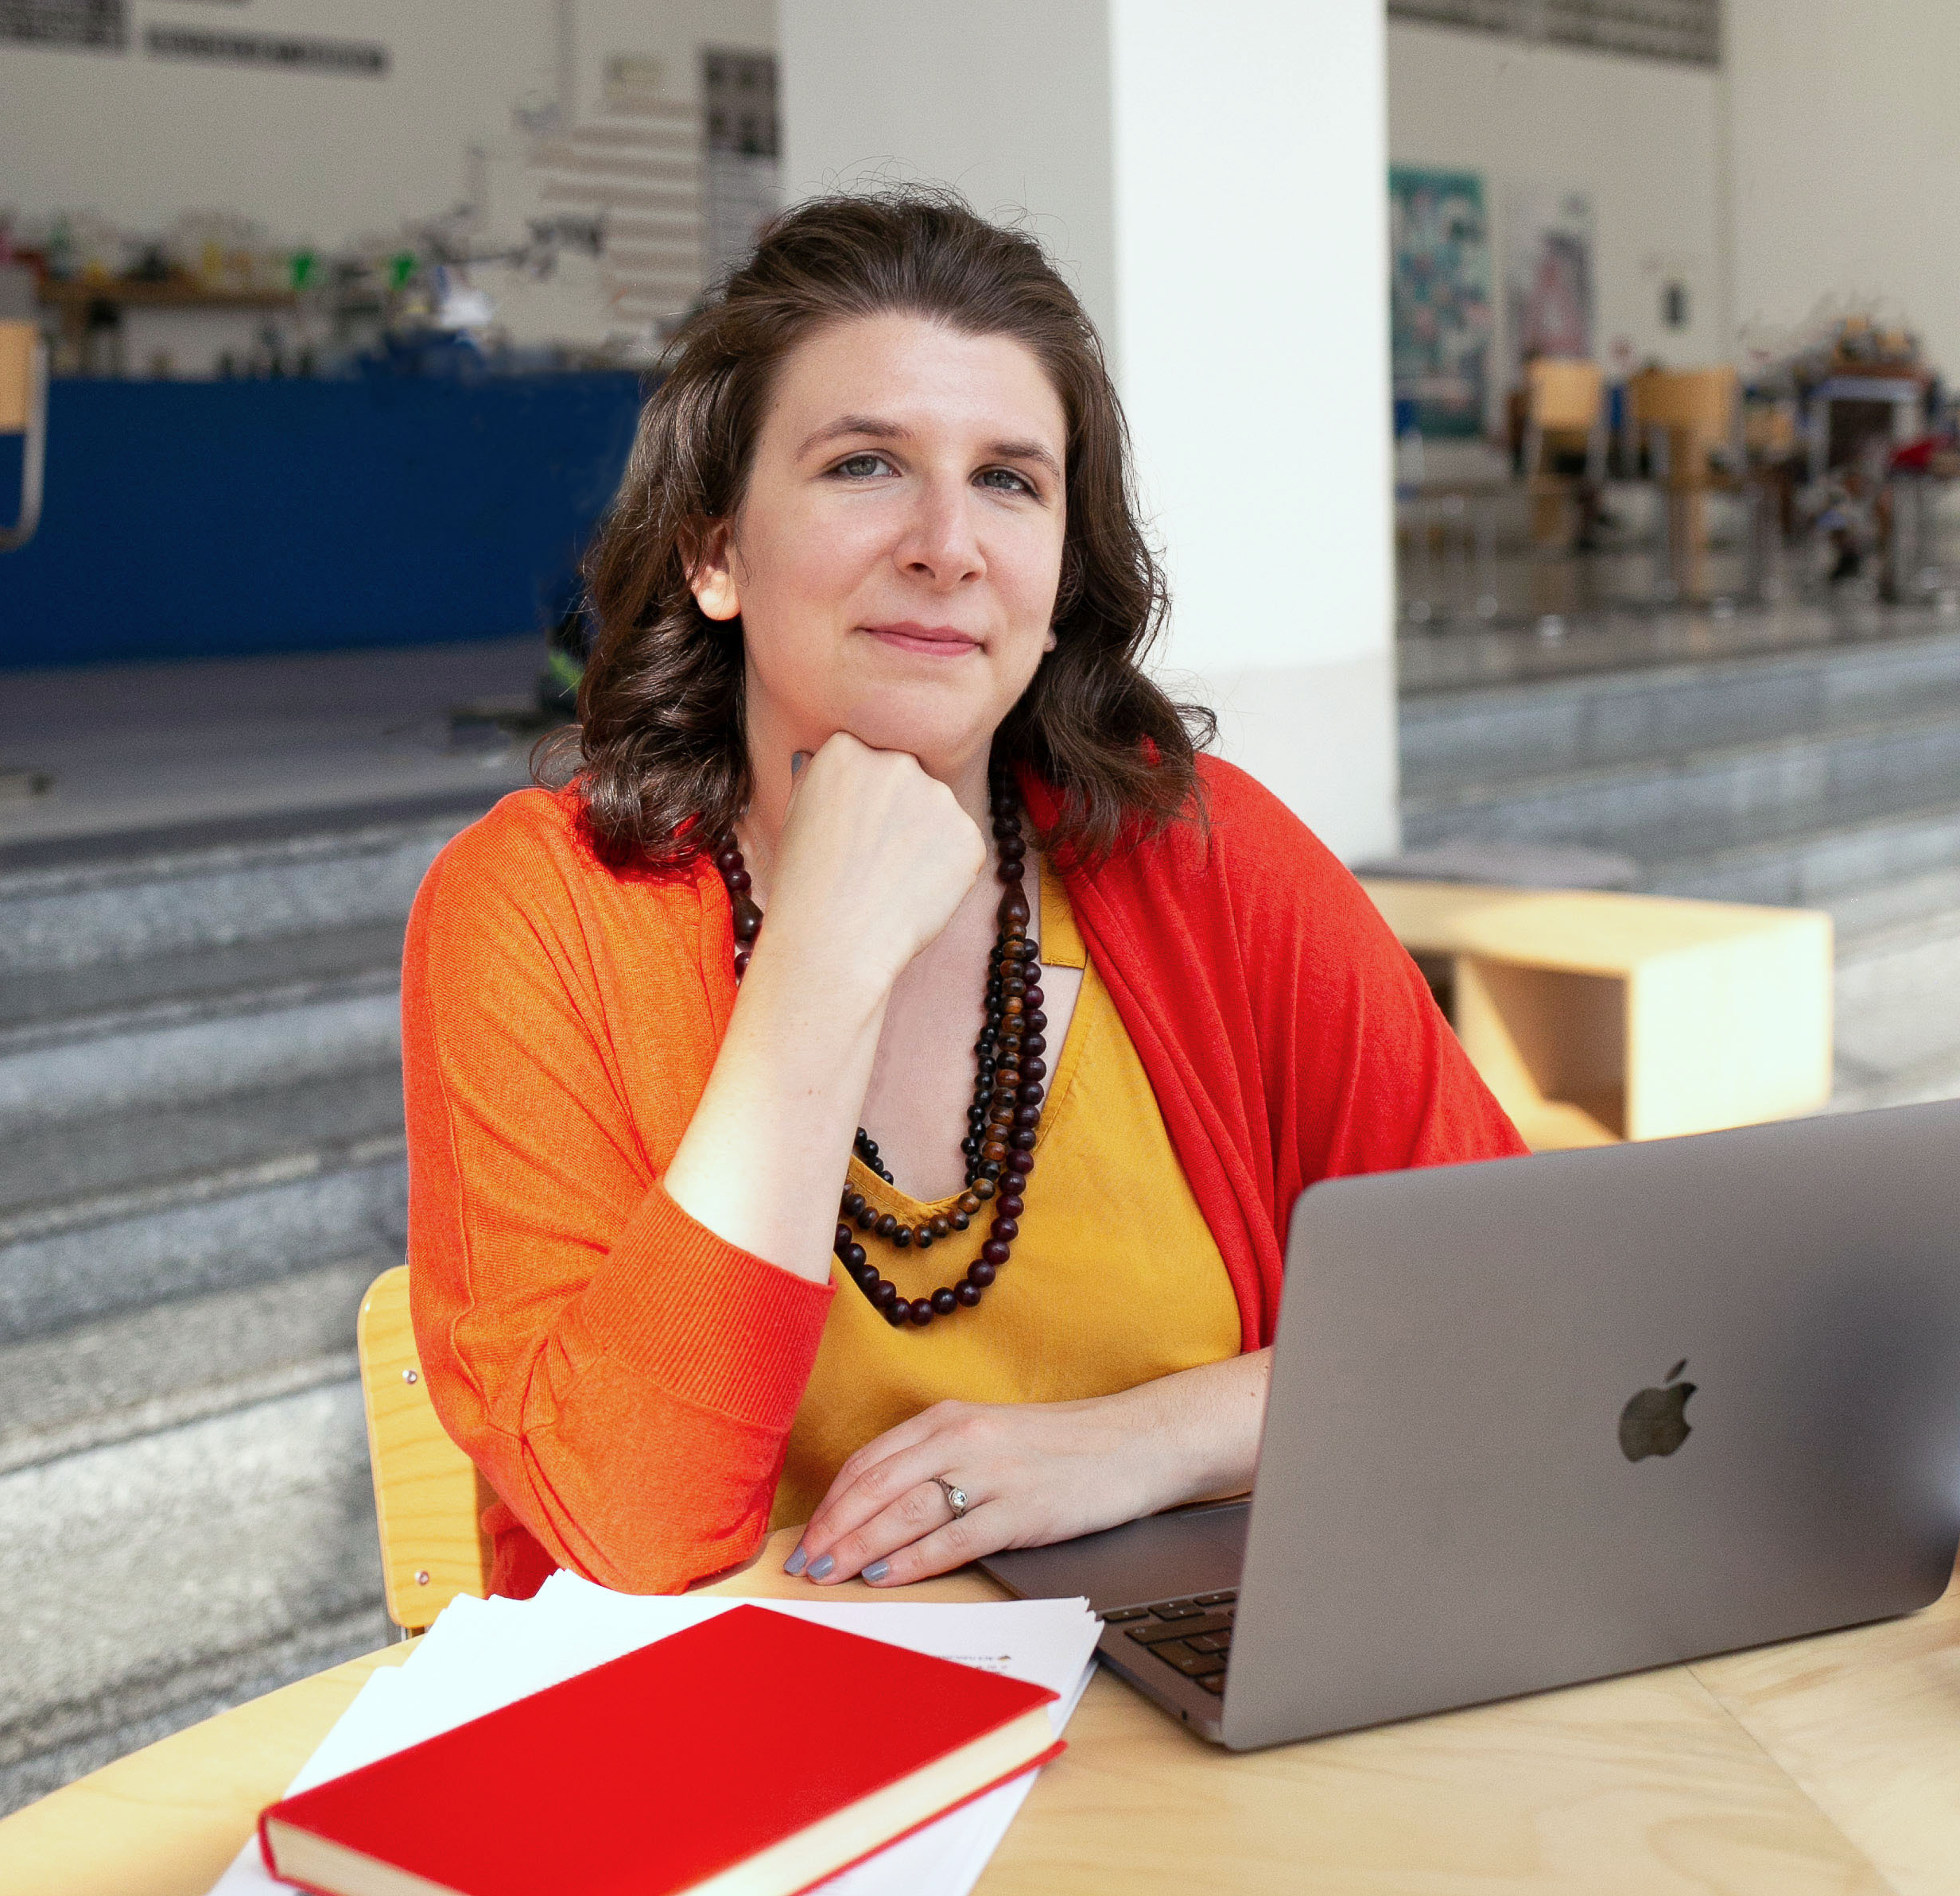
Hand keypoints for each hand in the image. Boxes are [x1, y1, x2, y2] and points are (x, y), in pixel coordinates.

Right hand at [751, 731, 985, 994]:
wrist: (833, 943)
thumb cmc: (804, 887)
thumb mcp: (795, 817)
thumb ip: (818, 779)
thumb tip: (822, 756)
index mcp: (846, 749)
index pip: (865, 758)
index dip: (860, 801)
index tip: (850, 833)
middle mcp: (896, 762)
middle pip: (906, 779)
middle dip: (897, 812)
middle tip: (873, 861)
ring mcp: (938, 797)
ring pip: (937, 812)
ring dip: (923, 839)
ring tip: (889, 882)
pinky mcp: (969, 835)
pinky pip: (960, 846)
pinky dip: (946, 869)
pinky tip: (914, 894)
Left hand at [788, 1351, 1272, 1584]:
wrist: (1134, 1442)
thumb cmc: (1061, 1447)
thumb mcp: (990, 1439)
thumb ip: (938, 1464)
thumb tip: (881, 1512)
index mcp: (950, 1419)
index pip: (870, 1461)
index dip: (832, 1502)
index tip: (807, 1535)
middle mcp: (963, 1439)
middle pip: (876, 1486)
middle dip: (834, 1529)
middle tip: (803, 1564)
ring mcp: (991, 1474)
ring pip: (905, 1512)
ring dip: (860, 1547)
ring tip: (831, 1575)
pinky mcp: (1020, 1509)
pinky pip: (953, 1538)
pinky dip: (913, 1560)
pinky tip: (888, 1577)